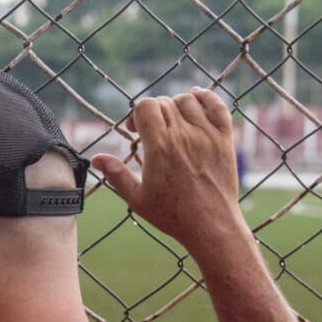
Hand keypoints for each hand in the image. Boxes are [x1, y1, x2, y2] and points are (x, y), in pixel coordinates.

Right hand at [92, 88, 242, 256]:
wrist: (211, 225)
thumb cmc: (172, 215)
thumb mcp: (137, 198)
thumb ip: (116, 175)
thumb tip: (97, 159)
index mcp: (159, 148)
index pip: (145, 106)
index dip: (135, 113)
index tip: (134, 130)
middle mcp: (183, 136)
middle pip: (163, 102)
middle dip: (152, 112)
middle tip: (150, 130)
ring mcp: (206, 135)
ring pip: (187, 100)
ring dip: (174, 105)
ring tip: (170, 121)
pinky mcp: (224, 138)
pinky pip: (217, 105)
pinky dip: (206, 96)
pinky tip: (195, 97)